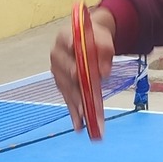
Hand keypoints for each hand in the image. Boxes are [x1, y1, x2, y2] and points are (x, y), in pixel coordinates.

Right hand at [49, 5, 115, 131]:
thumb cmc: (94, 37)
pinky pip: (67, 98)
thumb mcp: (104, 37)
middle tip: (85, 103)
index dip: (75, 58)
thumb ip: (105, 50)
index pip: (67, 44)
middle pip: (67, 73)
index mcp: (65, 37)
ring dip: (76, 105)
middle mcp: (57, 54)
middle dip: (77, 89)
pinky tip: (79, 125)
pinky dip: (74, 111)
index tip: (78, 70)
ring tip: (85, 120)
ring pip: (67, 88)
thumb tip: (103, 72)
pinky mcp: (61, 83)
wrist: (87, 38)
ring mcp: (57, 70)